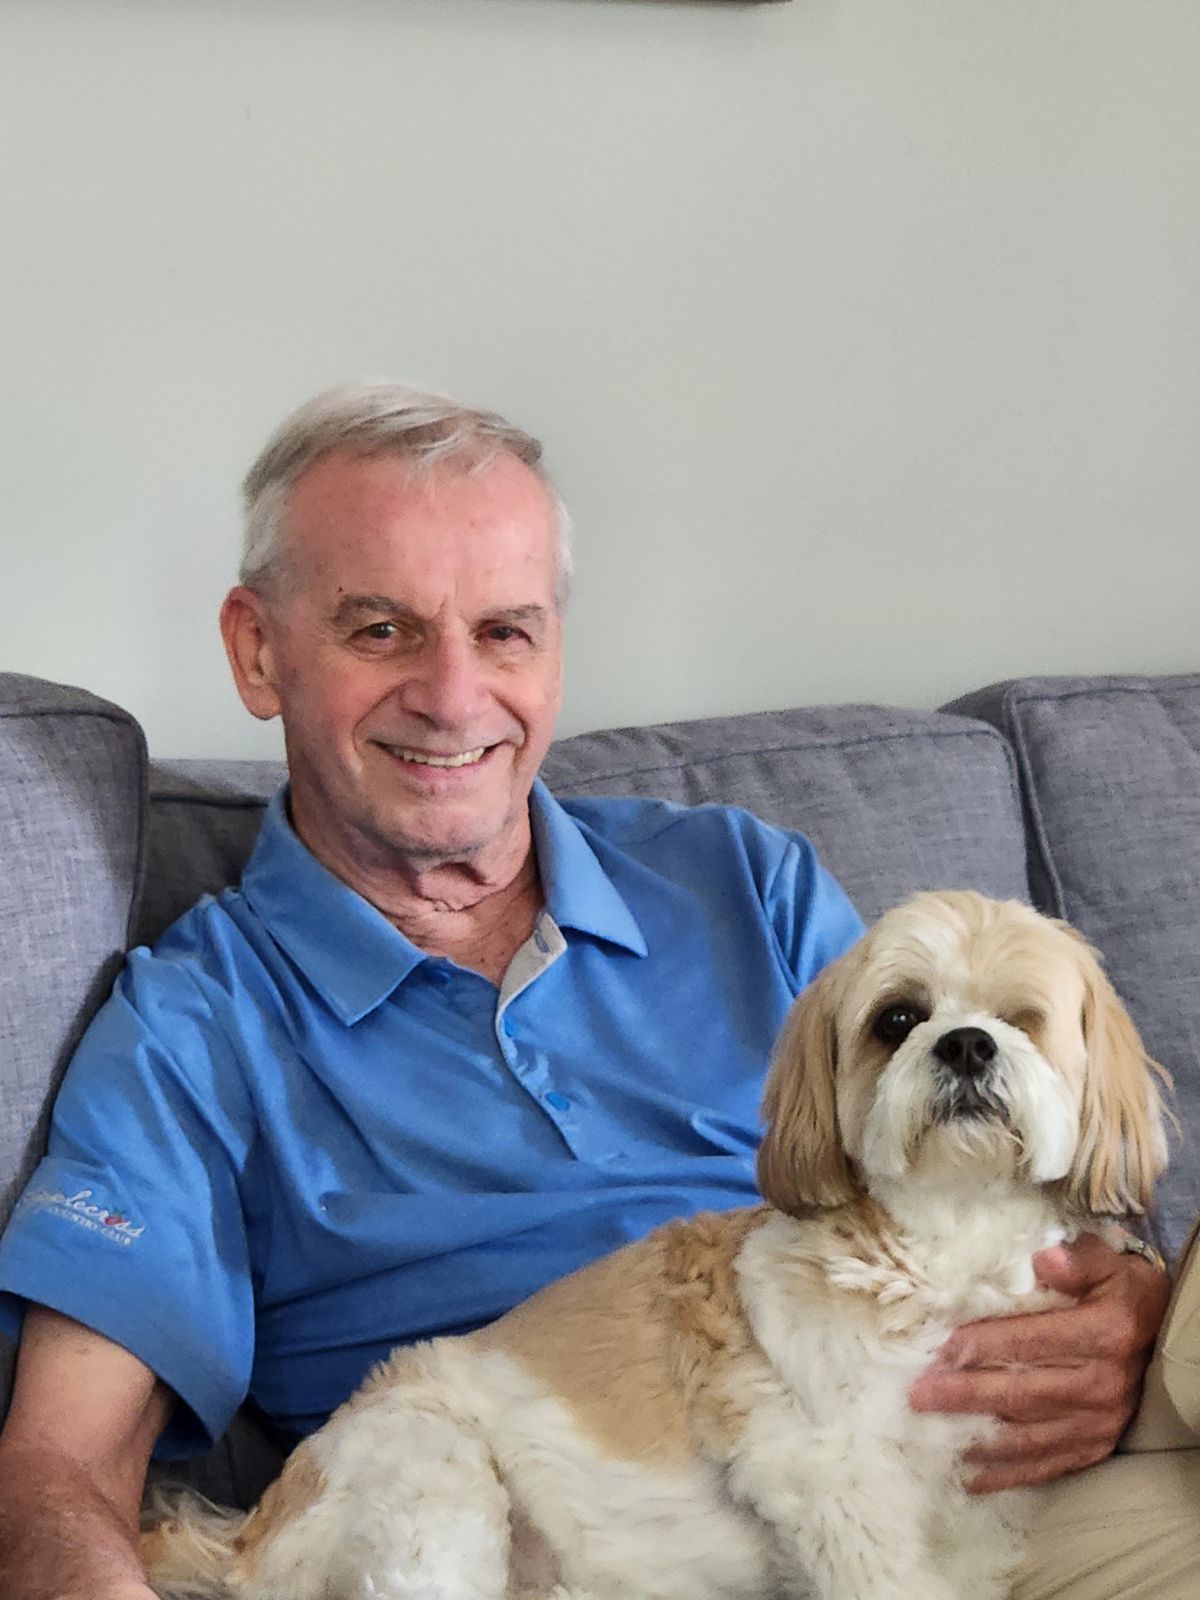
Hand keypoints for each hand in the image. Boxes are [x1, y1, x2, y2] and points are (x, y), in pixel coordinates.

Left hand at [909, 1232, 1169, 1491]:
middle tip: (918, 1395)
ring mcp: (1099, 1423)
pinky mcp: (1094, 1448)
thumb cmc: (1118, 1291)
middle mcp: (1104, 1383)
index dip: (985, 1345)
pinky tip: (966, 1473)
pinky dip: (1004, 1473)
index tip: (942, 1349)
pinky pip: (1044, 1465)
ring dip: (976, 1437)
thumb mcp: (1107, 1261)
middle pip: (1023, 1393)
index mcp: (1105, 1333)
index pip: (1033, 1341)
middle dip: (965, 1395)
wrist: (1160, 1335)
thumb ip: (1077, 1259)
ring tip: (930, 1433)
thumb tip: (1045, 1260)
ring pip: (1028, 1436)